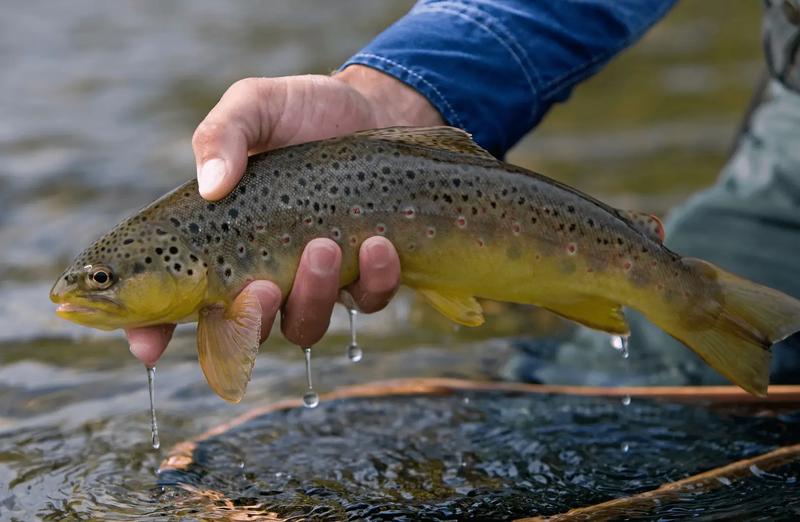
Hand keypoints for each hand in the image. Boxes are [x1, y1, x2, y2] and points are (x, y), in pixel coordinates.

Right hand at [127, 66, 442, 366]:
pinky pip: (367, 301)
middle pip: (244, 328)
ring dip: (313, 295)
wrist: (372, 108)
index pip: (175, 298)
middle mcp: (262, 270)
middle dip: (252, 318)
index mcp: (219, 239)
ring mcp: (314, 279)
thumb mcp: (255, 105)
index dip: (153, 329)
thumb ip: (223, 134)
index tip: (148, 346)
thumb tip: (210, 185)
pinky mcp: (364, 275)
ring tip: (325, 246)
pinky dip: (372, 281)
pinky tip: (379, 244)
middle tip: (262, 286)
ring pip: (305, 324)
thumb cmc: (302, 110)